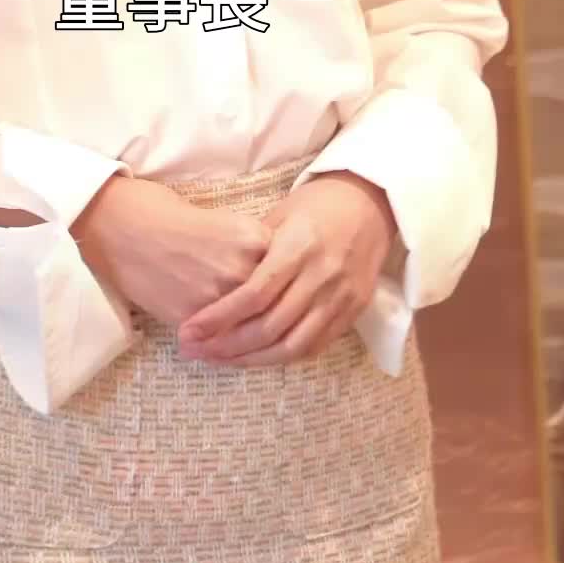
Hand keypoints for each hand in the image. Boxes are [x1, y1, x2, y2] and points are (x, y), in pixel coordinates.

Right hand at [70, 173, 273, 328]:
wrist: (121, 227)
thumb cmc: (166, 213)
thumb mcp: (221, 218)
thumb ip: (247, 246)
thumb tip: (267, 271)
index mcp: (250, 236)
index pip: (285, 268)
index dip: (281, 277)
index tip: (280, 282)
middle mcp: (240, 268)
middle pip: (273, 300)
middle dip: (272, 308)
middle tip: (271, 314)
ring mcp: (218, 297)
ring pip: (249, 324)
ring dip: (250, 331)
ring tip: (250, 334)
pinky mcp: (194, 318)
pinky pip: (220, 339)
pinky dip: (223, 341)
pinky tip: (222, 339)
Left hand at [176, 173, 396, 367]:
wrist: (373, 202)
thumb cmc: (318, 202)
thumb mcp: (281, 214)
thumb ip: (255, 250)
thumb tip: (218, 282)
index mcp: (298, 247)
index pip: (254, 295)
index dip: (219, 318)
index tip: (190, 331)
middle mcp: (321, 277)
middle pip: (269, 327)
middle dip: (228, 345)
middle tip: (196, 351)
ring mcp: (340, 298)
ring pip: (292, 345)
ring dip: (252, 359)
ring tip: (220, 360)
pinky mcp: (353, 312)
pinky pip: (315, 346)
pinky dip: (283, 356)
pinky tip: (258, 357)